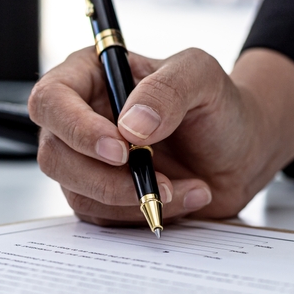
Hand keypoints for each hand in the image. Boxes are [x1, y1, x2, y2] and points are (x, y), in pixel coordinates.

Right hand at [27, 46, 293, 223]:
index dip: (75, 128)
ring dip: (131, 198)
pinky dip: (143, 212)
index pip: (52, 99)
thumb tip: (130, 125)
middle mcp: (81, 118)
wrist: (241, 151)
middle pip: (54, 154)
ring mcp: (87, 161)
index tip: (119, 150)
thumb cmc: (218, 105)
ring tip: (184, 186)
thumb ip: (168, 89)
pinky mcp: (102, 196)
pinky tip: (182, 196)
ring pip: (76, 192)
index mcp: (91, 76)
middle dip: (103, 177)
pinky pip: (102, 216)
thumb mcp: (202, 77)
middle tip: (154, 179)